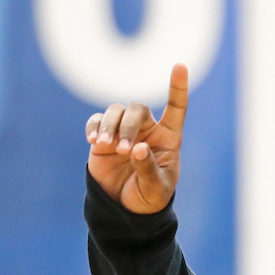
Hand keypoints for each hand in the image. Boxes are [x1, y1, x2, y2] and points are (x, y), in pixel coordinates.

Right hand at [85, 64, 188, 213]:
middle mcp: (147, 130)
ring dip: (110, 126)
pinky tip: (94, 141)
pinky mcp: (103, 137)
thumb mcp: (155, 188)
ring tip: (106, 146)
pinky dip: (94, 126)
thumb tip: (138, 147)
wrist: (125, 208)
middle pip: (137, 109)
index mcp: (168, 139)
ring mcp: (124, 131)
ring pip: (116, 111)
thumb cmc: (149, 197)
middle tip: (122, 150)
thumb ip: (148, 168)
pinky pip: (97, 121)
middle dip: (128, 126)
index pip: (176, 108)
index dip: (178, 87)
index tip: (180, 66)